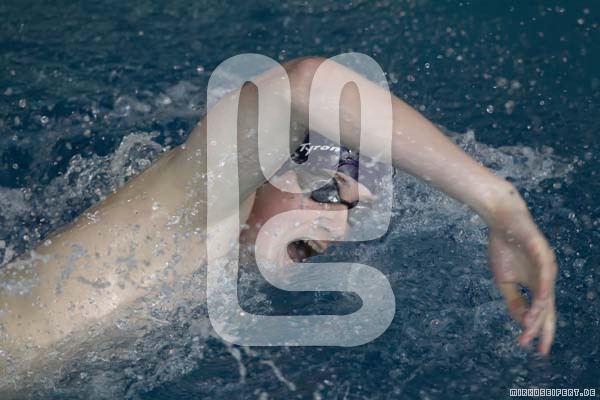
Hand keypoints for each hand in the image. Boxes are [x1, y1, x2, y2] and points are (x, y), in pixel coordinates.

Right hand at [487, 192, 557, 354]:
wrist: (500, 221)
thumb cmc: (503, 248)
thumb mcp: (504, 281)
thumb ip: (513, 300)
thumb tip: (521, 321)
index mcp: (536, 285)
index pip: (541, 312)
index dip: (538, 330)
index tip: (531, 348)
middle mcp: (546, 279)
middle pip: (548, 309)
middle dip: (543, 329)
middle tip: (539, 347)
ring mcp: (546, 267)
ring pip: (546, 296)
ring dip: (539, 313)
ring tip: (531, 327)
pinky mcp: (544, 254)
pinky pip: (546, 276)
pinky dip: (544, 291)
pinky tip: (540, 302)